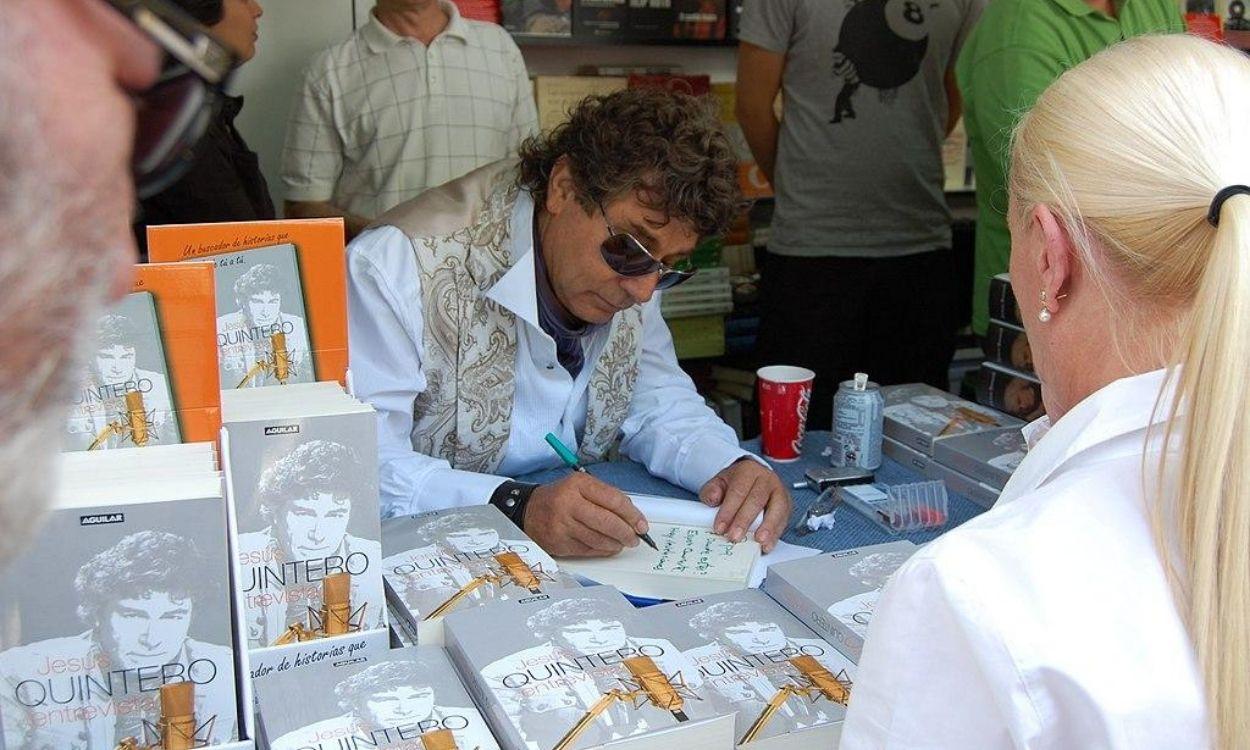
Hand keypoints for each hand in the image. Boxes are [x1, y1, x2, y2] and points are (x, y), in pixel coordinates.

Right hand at [524, 472, 648, 557]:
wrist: (528, 511)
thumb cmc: (560, 498)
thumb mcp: (581, 487)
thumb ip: (606, 497)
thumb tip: (632, 516)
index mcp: (578, 485)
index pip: (613, 500)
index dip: (632, 515)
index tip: (641, 524)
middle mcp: (569, 504)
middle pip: (607, 522)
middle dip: (626, 533)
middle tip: (635, 538)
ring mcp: (563, 525)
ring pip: (599, 539)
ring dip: (616, 544)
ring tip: (622, 543)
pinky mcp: (560, 543)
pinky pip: (588, 550)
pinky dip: (602, 550)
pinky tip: (608, 547)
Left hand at [699, 459, 790, 552]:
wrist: (753, 479)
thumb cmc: (736, 483)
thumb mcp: (719, 482)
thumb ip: (711, 490)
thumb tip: (713, 499)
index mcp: (748, 470)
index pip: (738, 491)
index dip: (728, 510)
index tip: (720, 528)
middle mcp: (766, 479)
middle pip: (756, 500)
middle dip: (744, 521)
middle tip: (734, 537)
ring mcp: (779, 491)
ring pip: (776, 509)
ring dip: (768, 527)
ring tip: (758, 541)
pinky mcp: (787, 505)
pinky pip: (784, 520)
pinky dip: (776, 534)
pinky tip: (767, 545)